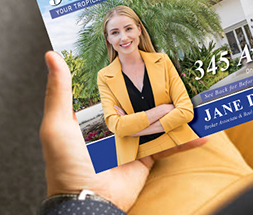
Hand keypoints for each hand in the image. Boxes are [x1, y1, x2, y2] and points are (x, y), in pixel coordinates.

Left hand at [40, 52, 206, 210]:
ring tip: (192, 95)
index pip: (110, 87)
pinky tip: (199, 131)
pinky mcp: (145, 158)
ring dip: (174, 110)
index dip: (124, 72)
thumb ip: (59, 91)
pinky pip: (167, 144)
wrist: (89, 202)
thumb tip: (52, 56)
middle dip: (155, 88)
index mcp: (91, 115)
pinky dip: (184, 139)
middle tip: (173, 69)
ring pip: (156, 120)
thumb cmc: (67, 165)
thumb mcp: (57, 125)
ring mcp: (131, 141)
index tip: (140, 53)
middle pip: (137, 101)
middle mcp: (113, 125)